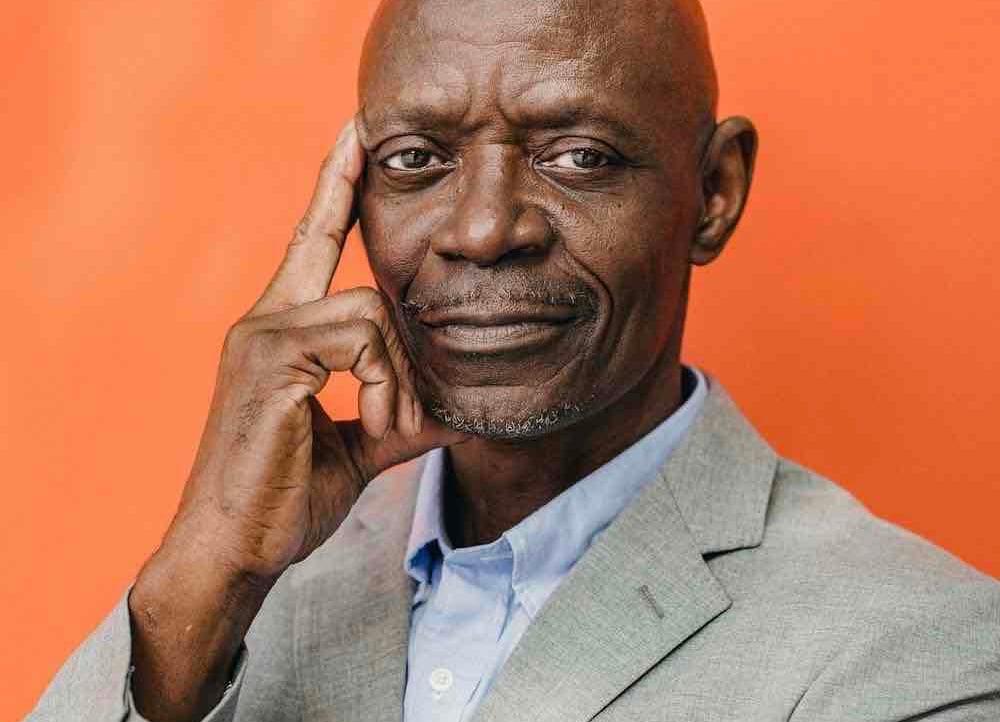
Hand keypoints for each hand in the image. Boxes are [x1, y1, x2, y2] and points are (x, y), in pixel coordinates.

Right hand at [128, 119, 466, 721]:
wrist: (236, 550)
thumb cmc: (287, 495)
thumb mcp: (362, 444)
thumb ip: (401, 408)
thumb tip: (458, 403)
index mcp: (284, 329)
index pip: (313, 237)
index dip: (338, 184)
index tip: (358, 134)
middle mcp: (266, 317)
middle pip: (338, 250)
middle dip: (389, 307)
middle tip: (401, 410)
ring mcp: (262, 333)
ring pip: (369, 307)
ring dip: (398, 375)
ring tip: (390, 429)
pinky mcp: (270, 358)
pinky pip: (358, 337)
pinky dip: (384, 383)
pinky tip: (376, 424)